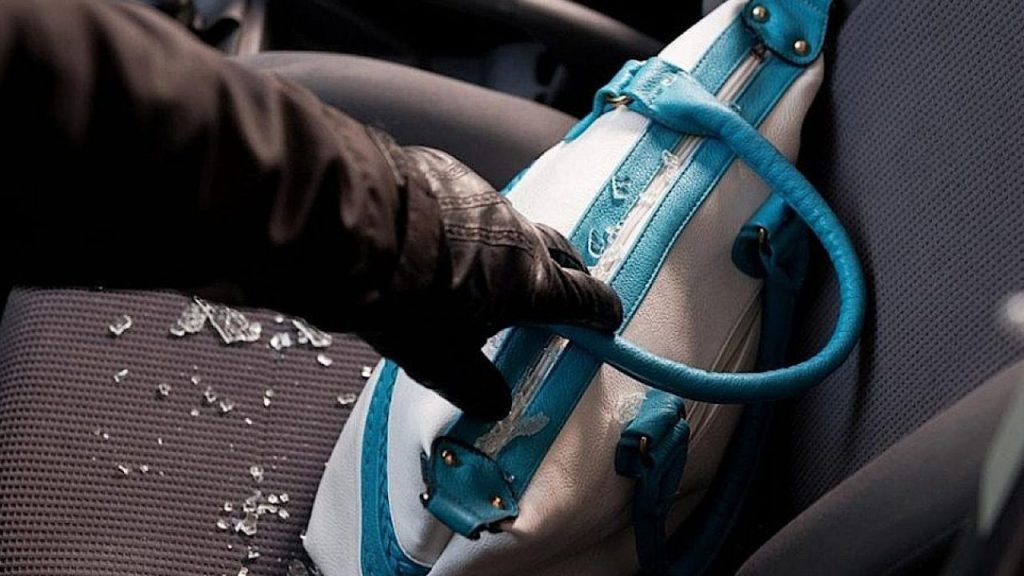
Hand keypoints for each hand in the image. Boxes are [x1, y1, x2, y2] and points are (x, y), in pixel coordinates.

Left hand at [359, 136, 622, 420]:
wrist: (358, 233)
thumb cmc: (405, 300)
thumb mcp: (442, 361)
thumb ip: (475, 386)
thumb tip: (493, 404)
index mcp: (530, 283)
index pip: (583, 298)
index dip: (599, 311)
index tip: (607, 318)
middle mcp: (518, 236)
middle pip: (560, 254)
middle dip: (568, 274)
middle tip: (563, 293)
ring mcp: (486, 201)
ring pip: (512, 229)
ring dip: (510, 251)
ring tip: (485, 273)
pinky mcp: (450, 176)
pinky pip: (472, 205)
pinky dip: (469, 227)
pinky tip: (441, 244)